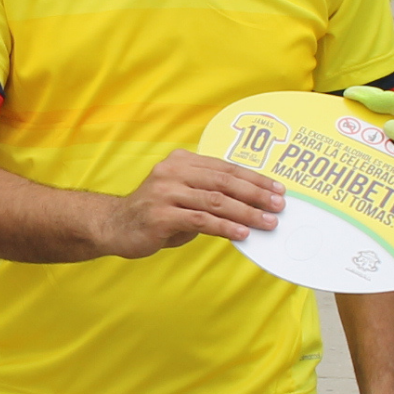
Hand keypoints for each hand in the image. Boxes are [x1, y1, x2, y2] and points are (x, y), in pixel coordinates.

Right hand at [97, 150, 285, 258]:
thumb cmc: (157, 212)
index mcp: (182, 160)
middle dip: (256, 194)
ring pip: (216, 201)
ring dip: (247, 213)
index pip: (226, 168)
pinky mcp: (160, 215)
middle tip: (278, 205)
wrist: (114, 225)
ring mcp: (165, 192)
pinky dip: (226, 227)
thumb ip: (211, 195)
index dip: (255, 178)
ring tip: (268, 222)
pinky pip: (202, 220)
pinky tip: (242, 233)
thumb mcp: (184, 196)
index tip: (278, 189)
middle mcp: (173, 171)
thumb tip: (252, 205)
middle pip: (225, 182)